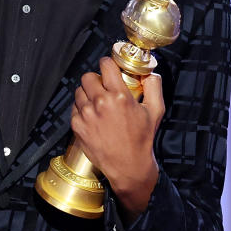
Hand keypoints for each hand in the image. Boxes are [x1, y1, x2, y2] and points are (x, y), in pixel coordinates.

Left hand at [71, 56, 163, 220]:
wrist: (128, 166)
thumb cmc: (142, 139)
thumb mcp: (156, 111)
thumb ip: (154, 87)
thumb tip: (150, 73)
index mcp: (119, 96)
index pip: (105, 65)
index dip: (107, 64)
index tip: (109, 68)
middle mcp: (100, 103)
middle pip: (88, 76)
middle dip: (96, 79)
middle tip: (103, 87)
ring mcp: (86, 115)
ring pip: (79, 91)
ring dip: (87, 93)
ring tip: (98, 103)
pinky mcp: (77, 126)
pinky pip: (74, 108)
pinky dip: (82, 109)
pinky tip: (93, 116)